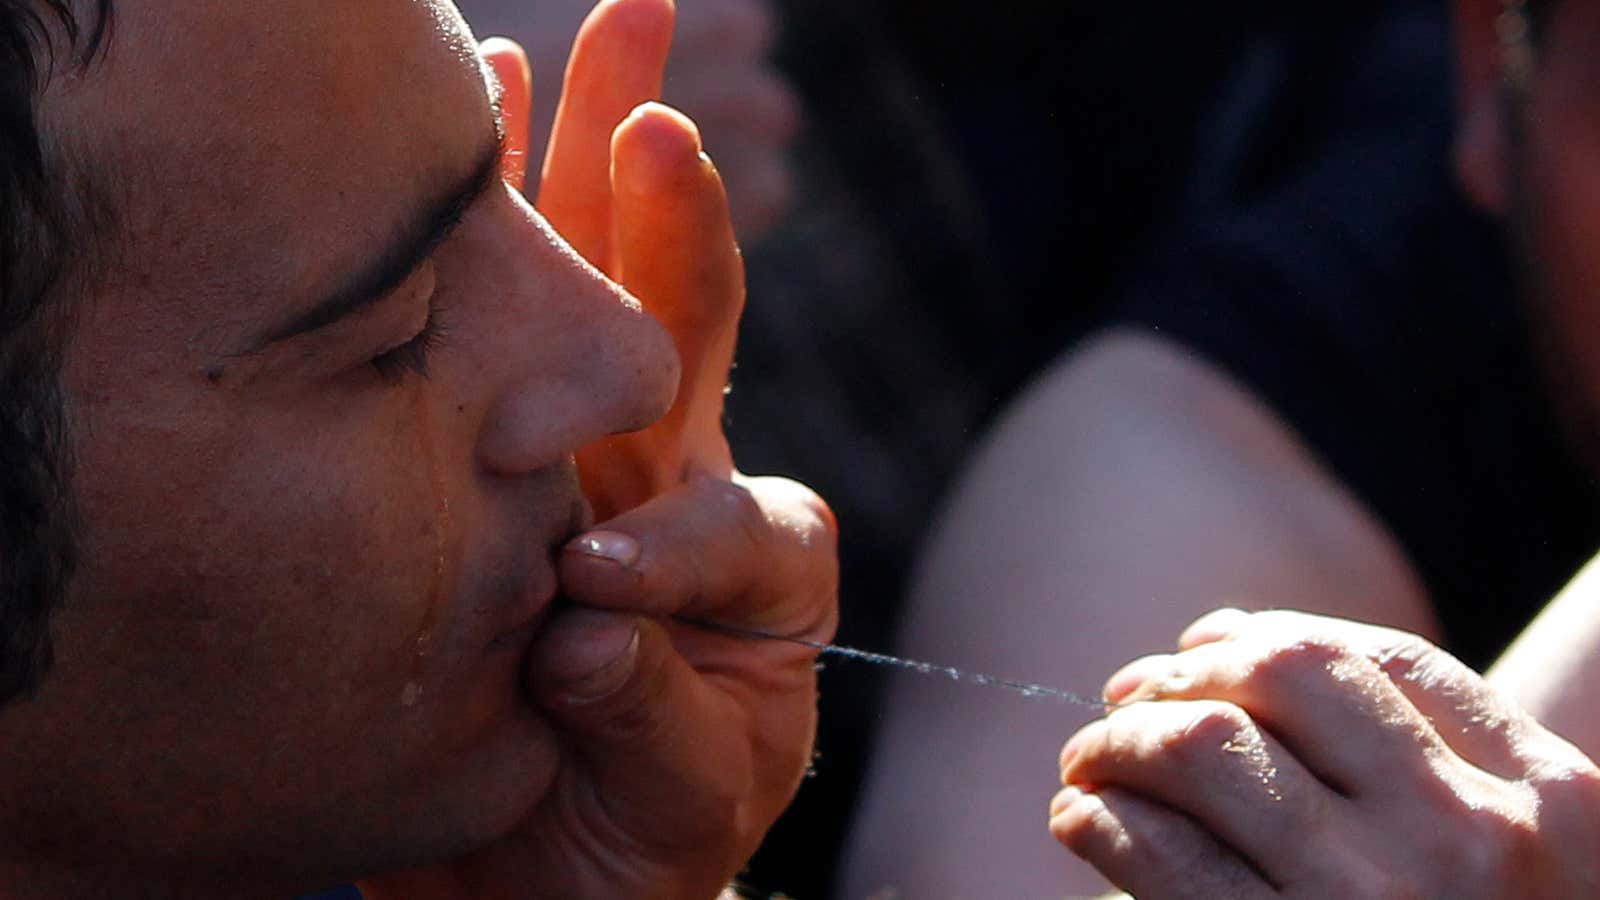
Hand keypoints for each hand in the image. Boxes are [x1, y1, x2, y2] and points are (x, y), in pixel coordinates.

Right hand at [363, 4, 835, 895]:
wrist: (549, 881)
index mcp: (763, 566)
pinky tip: (470, 151)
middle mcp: (683, 487)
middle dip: (660, 196)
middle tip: (646, 68)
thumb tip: (581, 630)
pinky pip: (502, 354)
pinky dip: (486, 254)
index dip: (668, 545)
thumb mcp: (686, 794)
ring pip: (587, 303)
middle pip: (679, 320)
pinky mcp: (503, 481)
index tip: (595, 597)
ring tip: (559, 51)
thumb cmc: (643, 844)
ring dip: (572, 178)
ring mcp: (590, 468)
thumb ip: (650, 713)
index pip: (727, 515)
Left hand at [1051, 609, 1599, 898]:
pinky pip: (1158, 860)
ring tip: (1087, 761)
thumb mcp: (1513, 864)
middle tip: (1125, 695)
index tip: (1202, 642)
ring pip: (1204, 751)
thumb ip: (1420, 764)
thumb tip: (1230, 642)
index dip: (1265, 635)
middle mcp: (1467, 838)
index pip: (1378, 659)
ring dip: (1120, 742)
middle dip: (1181, 674)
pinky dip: (1100, 822)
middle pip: (1281, 681)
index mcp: (1550, 800)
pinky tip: (1083, 824)